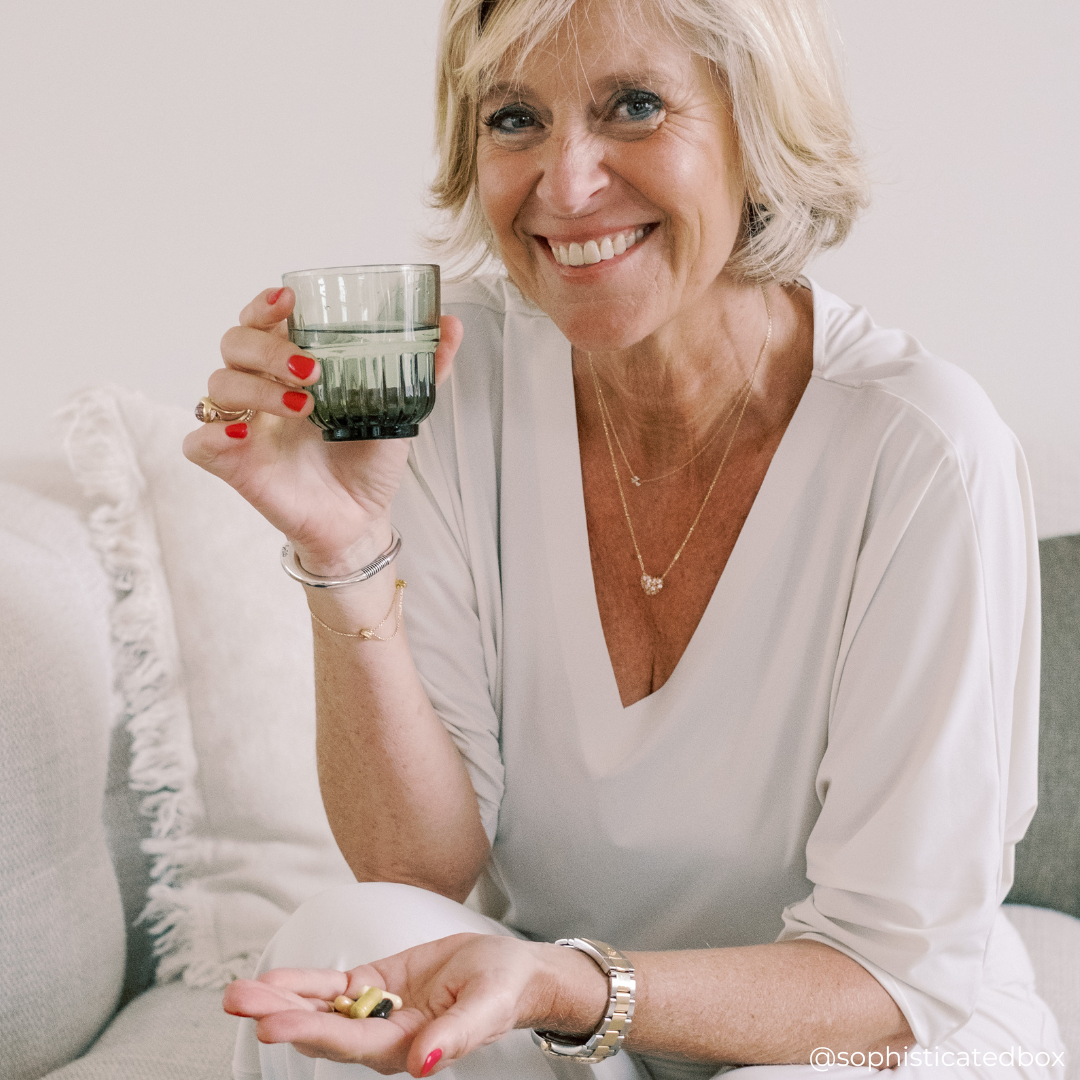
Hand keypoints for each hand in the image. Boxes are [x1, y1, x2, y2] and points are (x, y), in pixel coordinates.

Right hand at [183, 287, 463, 572]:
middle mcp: (260, 388)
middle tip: (312, 371)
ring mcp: (243, 425)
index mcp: (289, 366)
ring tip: (305, 406)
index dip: (264, 304)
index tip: (290, 300)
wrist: (361, 518)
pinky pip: (199, 441)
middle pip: (234, 343)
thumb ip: (424, 368)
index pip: (260, 319)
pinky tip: (246, 436)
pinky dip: (215, 434)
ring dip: (256, 387)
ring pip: (218, 384)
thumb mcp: (401, 409)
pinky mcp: (232, 464)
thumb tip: (453, 325)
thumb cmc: (368, 459)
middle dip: (269, 348)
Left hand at [223, 933, 605, 1076]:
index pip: (351, 1043)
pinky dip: (304, 983)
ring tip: (239, 993)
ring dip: (281, 999)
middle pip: (323, 1028)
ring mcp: (377, 1010)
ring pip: (321, 1008)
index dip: (310, 1033)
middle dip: (280, 1016)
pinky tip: (274, 981)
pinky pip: (334, 987)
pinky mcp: (377, 985)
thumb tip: (424, 1067)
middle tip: (239, 1002)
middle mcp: (384, 1036)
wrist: (511, 971)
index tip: (271, 1025)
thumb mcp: (485, 1009)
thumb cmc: (504, 990)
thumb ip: (455, 1039)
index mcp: (408, 1049)